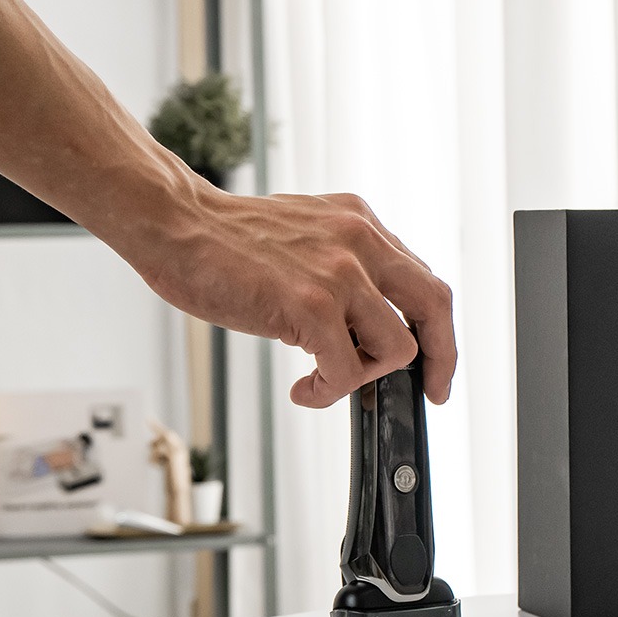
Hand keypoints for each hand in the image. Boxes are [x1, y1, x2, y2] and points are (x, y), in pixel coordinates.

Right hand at [142, 188, 456, 407]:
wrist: (175, 224)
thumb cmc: (229, 239)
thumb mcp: (308, 235)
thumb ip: (347, 266)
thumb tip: (370, 321)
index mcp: (362, 224)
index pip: (424, 280)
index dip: (437, 329)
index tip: (435, 362)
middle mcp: (361, 241)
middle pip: (435, 305)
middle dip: (442, 359)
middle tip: (430, 392)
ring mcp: (339, 272)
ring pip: (397, 347)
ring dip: (365, 376)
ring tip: (326, 379)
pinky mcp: (310, 304)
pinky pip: (346, 369)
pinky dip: (329, 392)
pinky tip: (303, 389)